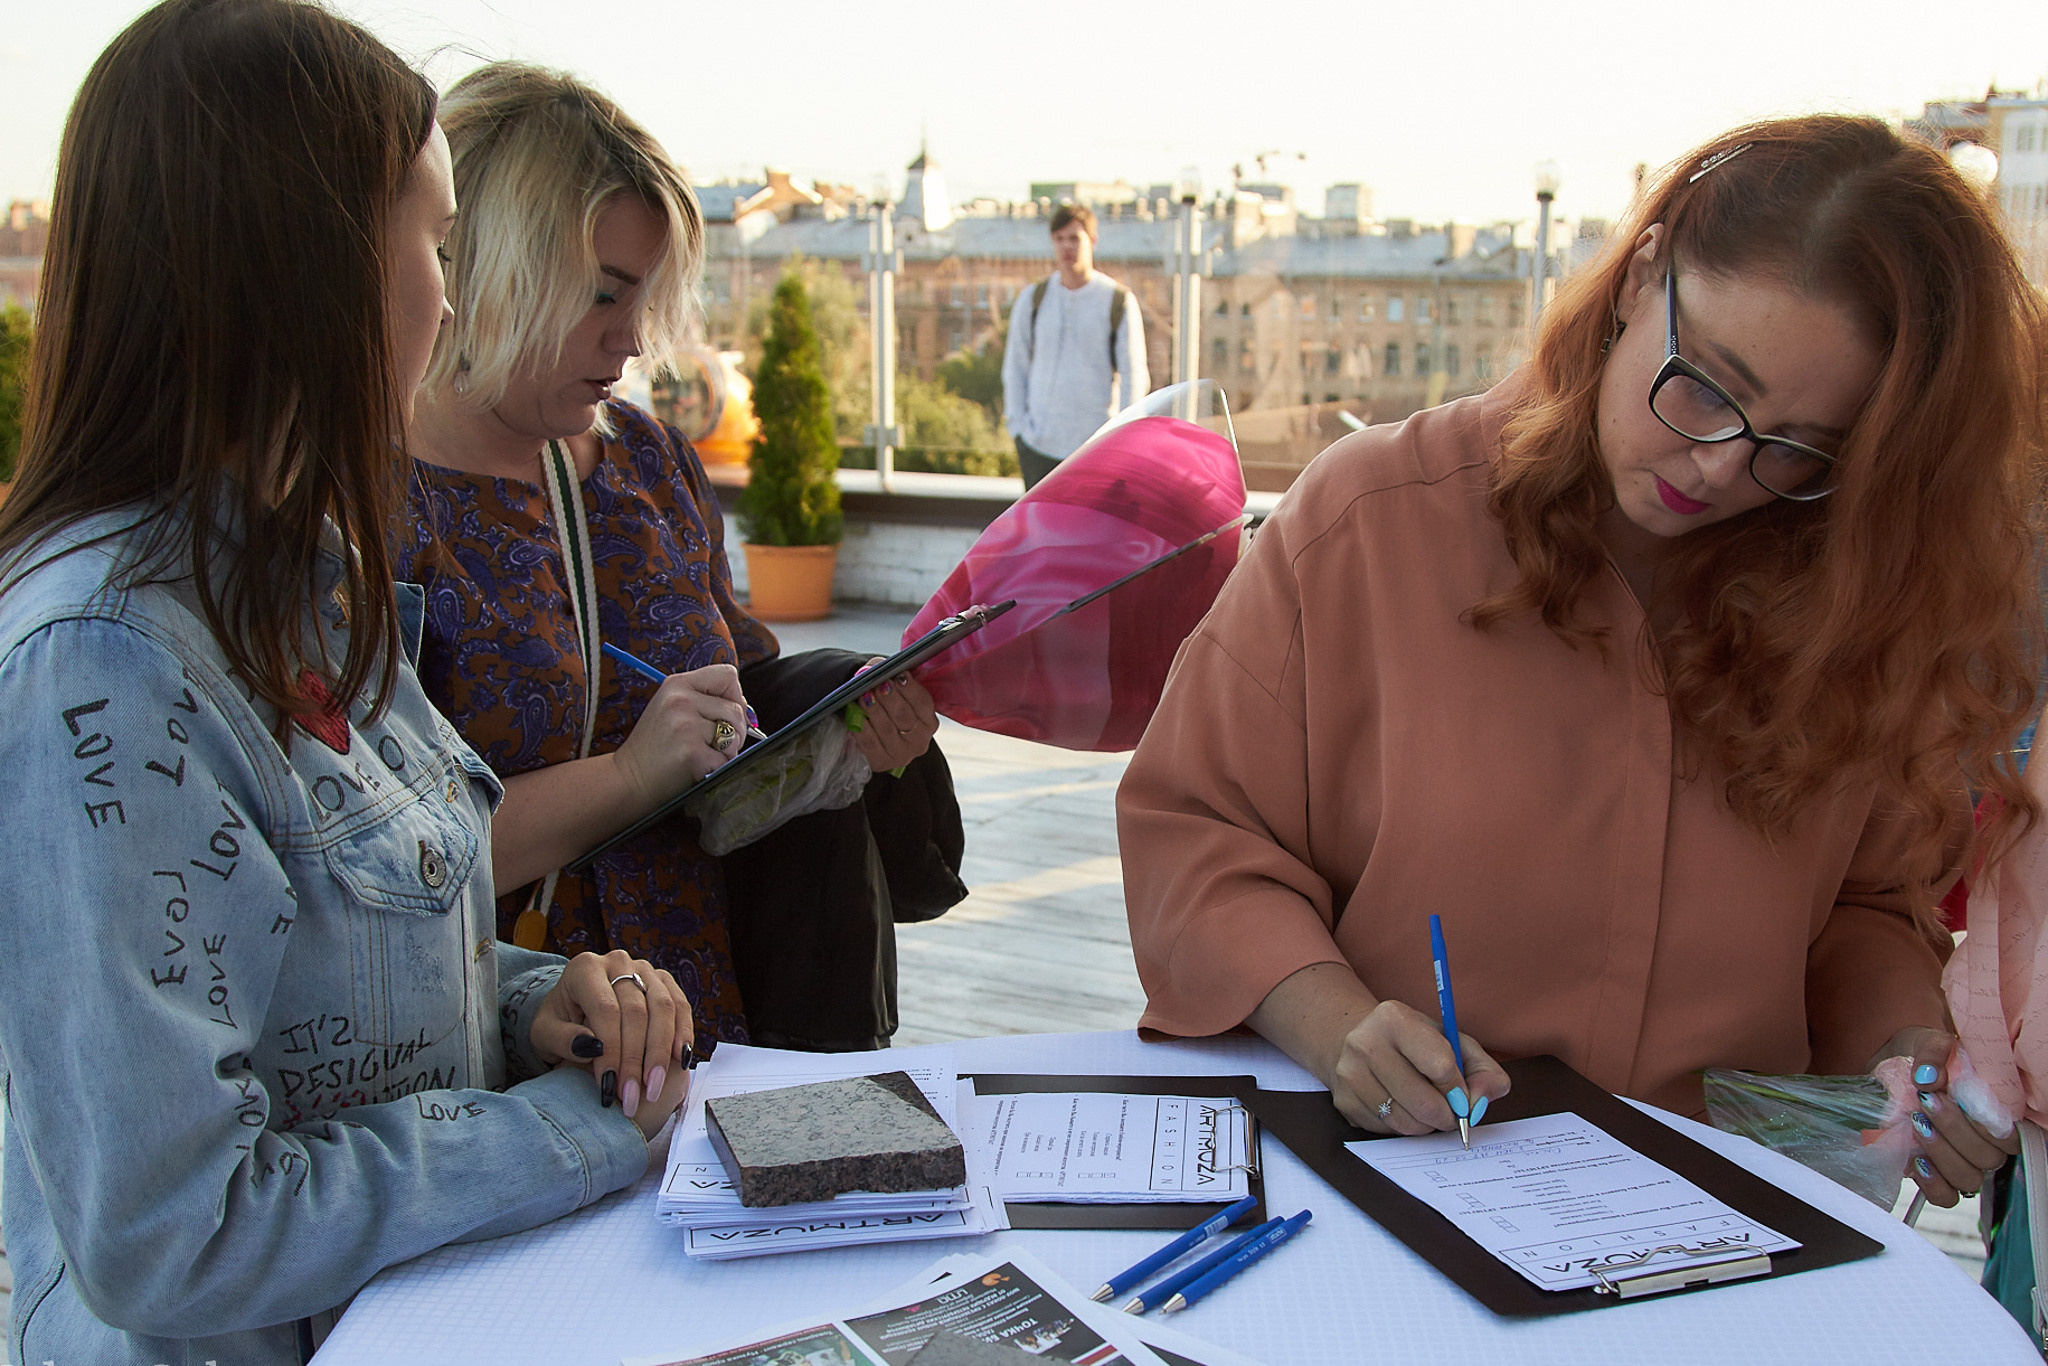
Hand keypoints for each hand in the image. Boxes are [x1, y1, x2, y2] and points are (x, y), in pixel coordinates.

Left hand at [531, 950, 695, 1138]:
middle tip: (633, 1097)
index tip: (610, 1087)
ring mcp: (644, 969)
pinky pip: (680, 1005)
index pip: (605, 1010)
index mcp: (584, 968)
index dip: (612, 1050)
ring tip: (654, 1087)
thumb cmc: (558, 1023)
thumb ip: (563, 1039)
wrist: (573, 1008)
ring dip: (661, 1052)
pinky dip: (683, 1033)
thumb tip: (593, 1048)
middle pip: (637, 1011)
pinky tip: (680, 1060)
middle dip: (636, 1059)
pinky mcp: (662, 981)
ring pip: (663, 1007)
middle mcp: (617, 962)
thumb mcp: (544, 1033)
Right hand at [611, 663, 747, 802]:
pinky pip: (726, 759)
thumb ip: (705, 701)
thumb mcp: (672, 709)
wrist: (628, 779)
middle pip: (737, 709)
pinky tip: (696, 767)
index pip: (728, 674)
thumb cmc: (656, 747)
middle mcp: (680, 700)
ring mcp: (685, 726)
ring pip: (735, 734)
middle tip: (713, 744)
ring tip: (703, 754)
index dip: (734, 696)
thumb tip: (748, 712)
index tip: (723, 714)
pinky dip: (717, 768)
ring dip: (727, 750)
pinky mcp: (691, 753)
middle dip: (735, 731)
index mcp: (677, 684)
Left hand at [849, 666, 937, 772]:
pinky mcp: (882, 763)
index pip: (923, 703)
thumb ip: (883, 672)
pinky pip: (870, 744)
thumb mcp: (890, 687)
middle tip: (878, 684)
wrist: (872, 734)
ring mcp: (901, 754)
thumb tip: (870, 669)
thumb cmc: (884, 705)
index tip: (898, 675)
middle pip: (905, 717)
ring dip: (874, 711)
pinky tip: (855, 715)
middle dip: (890, 698)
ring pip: (887, 730)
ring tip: (863, 696)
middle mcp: (920, 740)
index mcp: (929, 721)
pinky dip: (862, 727)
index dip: (910, 689)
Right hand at [1329, 999, 1511, 1135]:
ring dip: (1427, 1125)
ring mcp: (1349, 1074)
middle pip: (1424, 1103)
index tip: (1462, 1092)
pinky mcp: (1344, 1101)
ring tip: (1428, 1108)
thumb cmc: (1416, 1044)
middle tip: (1451, 1112)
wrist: (1360, 1042)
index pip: (1441, 1066)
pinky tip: (1404, 1108)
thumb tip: (1479, 1105)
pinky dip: (1405, 1127)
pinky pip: (1388, 1131)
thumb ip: (1484, 1071)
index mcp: (1395, 1019)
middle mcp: (1365, 1043)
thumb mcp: (1455, 1043)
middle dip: (1447, 1116)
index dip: (1459, 1088)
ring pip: (1406, 1122)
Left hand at [1877, 1026, 2018, 1206]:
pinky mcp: (1932, 1174)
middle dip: (1954, 1131)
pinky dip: (1933, 1184)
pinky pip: (1946, 1197)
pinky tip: (1917, 1161)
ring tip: (1918, 1126)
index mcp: (1995, 1115)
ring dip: (1942, 1154)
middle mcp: (1983, 1143)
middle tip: (1925, 1103)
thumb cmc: (1922, 1058)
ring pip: (1968, 1178)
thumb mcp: (1928, 1043)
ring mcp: (1959, 1161)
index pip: (2010, 1138)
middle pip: (1988, 1158)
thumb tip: (1929, 1078)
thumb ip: (1934, 1054)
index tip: (1949, 1097)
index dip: (1986, 1126)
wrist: (1889, 1068)